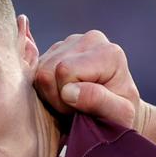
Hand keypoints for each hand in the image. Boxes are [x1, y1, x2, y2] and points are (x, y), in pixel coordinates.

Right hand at [34, 31, 149, 132]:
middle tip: (76, 108)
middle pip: (49, 70)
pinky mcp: (57, 49)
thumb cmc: (119, 117)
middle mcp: (91, 40)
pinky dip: (46, 88)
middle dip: (58, 96)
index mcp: (108, 53)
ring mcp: (72, 42)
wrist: (116, 112)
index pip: (65, 70)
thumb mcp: (119, 115)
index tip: (84, 109)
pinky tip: (63, 93)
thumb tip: (68, 91)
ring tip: (71, 102)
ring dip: (51, 94)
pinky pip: (35, 70)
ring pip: (39, 70)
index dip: (67, 97)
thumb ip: (98, 101)